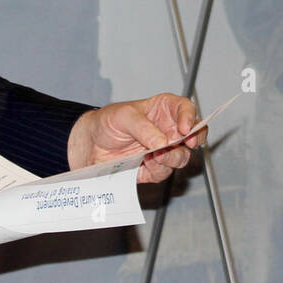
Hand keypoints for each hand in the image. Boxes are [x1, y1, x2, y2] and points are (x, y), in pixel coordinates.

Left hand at [67, 93, 204, 182]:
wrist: (89, 145)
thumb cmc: (107, 122)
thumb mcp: (124, 116)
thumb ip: (144, 127)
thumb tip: (162, 142)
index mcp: (163, 110)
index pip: (186, 109)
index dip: (190, 118)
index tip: (185, 129)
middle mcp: (167, 130)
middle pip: (193, 135)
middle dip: (192, 141)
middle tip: (184, 144)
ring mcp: (163, 151)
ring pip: (182, 157)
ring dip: (173, 157)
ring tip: (155, 155)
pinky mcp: (154, 169)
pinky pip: (164, 172)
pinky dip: (158, 169)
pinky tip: (146, 162)